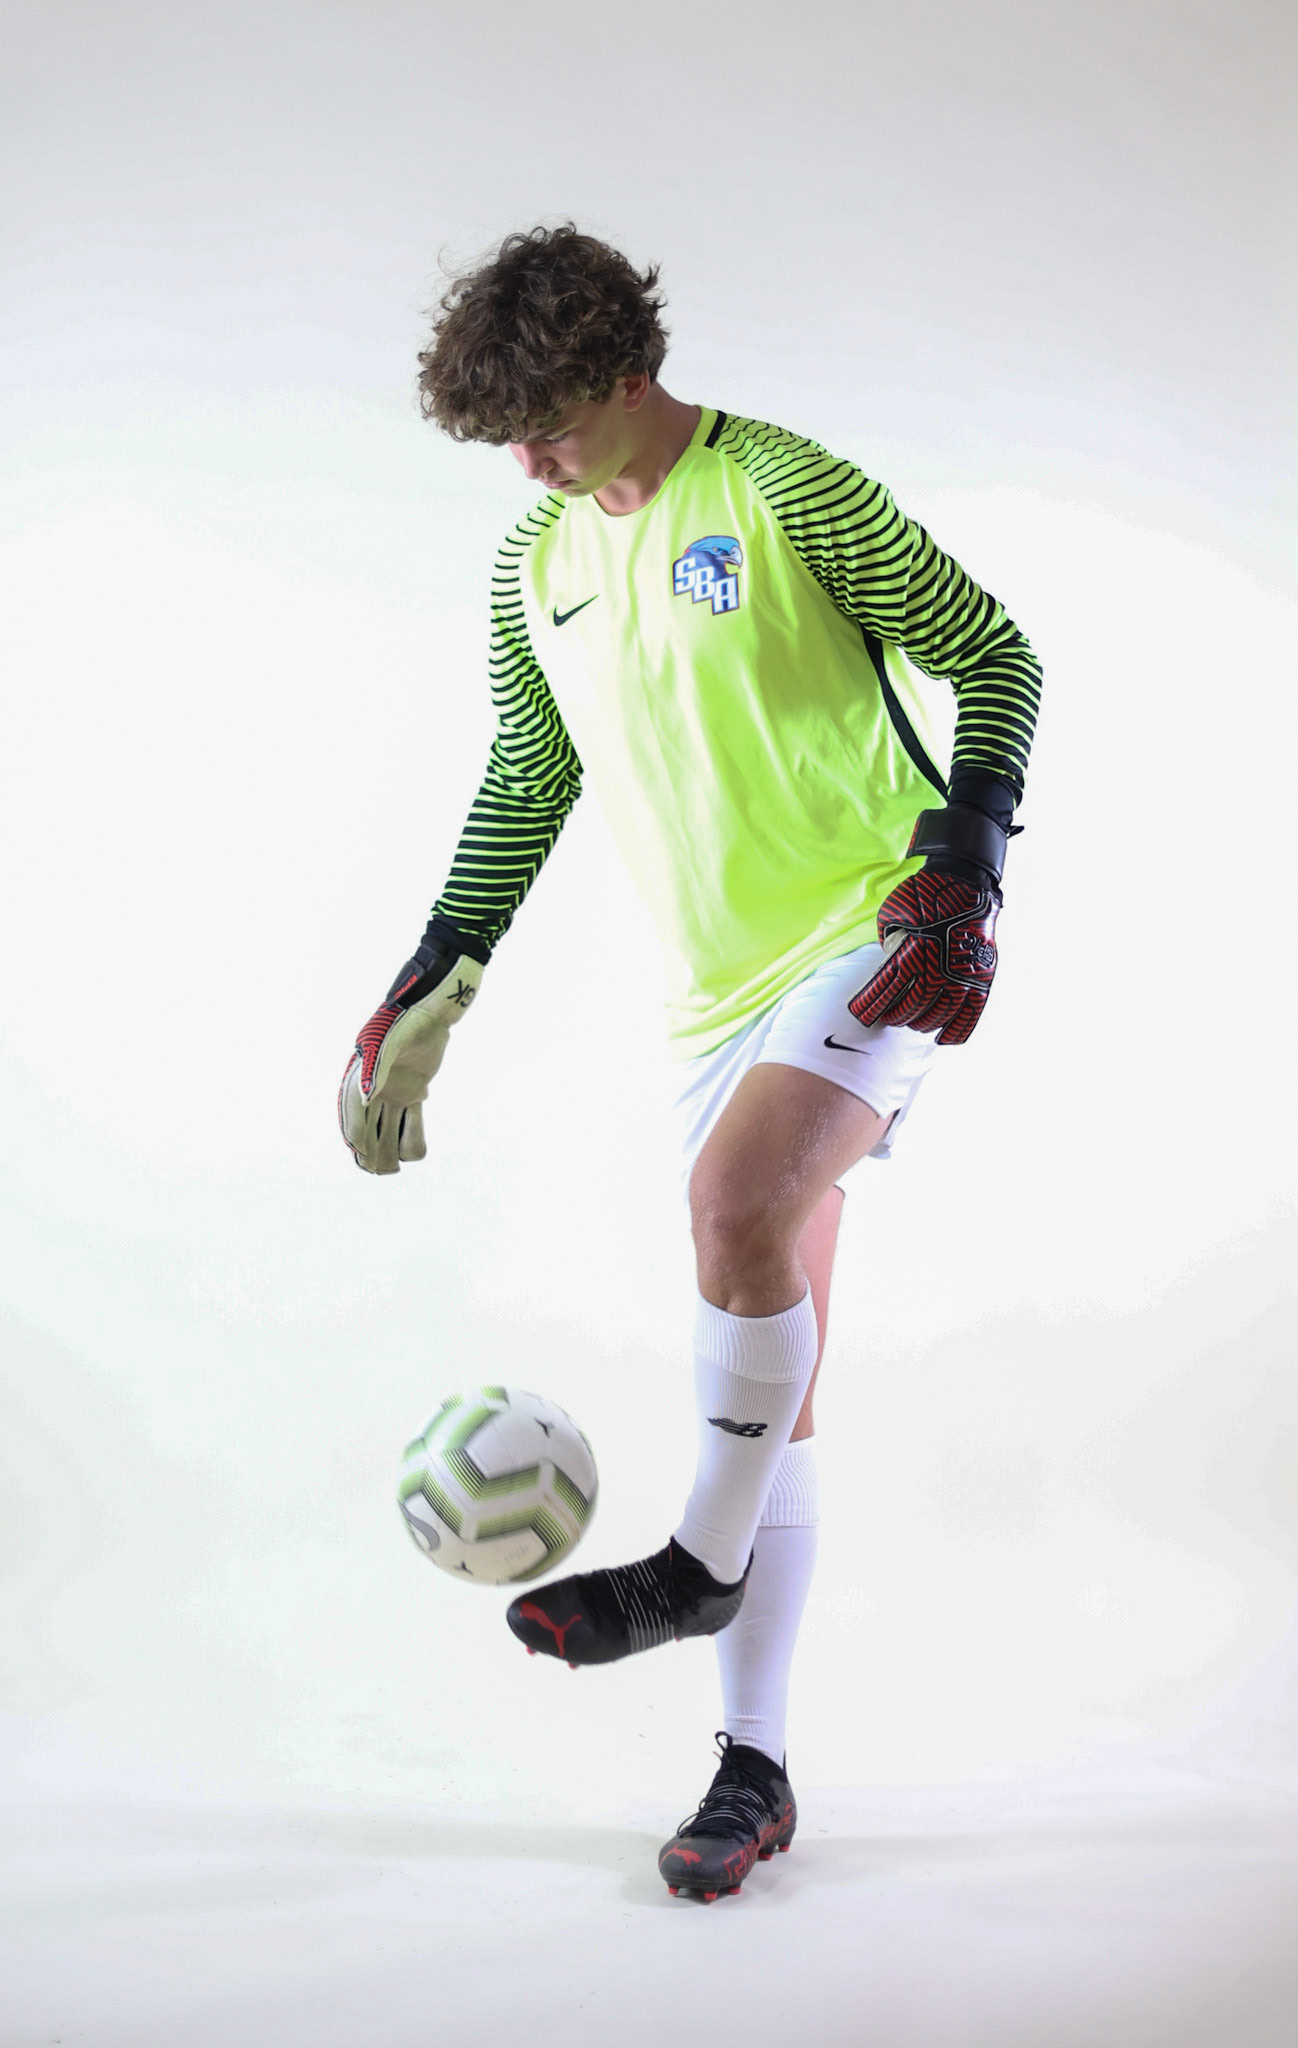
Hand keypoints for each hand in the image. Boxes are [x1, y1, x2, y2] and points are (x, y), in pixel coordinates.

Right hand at [339, 942, 483, 1173]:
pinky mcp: (414, 1091)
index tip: (360, 1154)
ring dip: (389, 1149)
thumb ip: (376, 1070)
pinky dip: (412, 1136)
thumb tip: (365, 1100)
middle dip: (370, 1150)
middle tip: (379, 1171)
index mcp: (361, 1075)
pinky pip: (410, 1120)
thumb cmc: (405, 1020)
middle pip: (367, 1125)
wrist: (430, 1009)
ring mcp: (394, 1091)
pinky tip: (416, 1151)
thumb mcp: (389, 1043)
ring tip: (394, 1168)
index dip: (354, 1133)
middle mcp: (374, 1087)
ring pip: (387, 1128)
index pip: (353, 1110)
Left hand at [848, 867, 999, 1045]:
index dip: (869, 1007)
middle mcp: (939, 969)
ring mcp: (962, 977)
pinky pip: (969, 1016)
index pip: (885, 992)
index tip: (860, 1014)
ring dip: (919, 1024)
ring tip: (911, 1021)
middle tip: (888, 1017)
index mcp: (913, 952)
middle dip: (894, 1017)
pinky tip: (940, 1039)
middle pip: (910, 1008)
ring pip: (936, 1017)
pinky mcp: (981, 980)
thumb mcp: (893, 916)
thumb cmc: (924, 896)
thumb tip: (885, 968)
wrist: (967, 883)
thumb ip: (888, 945)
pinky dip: (954, 1032)